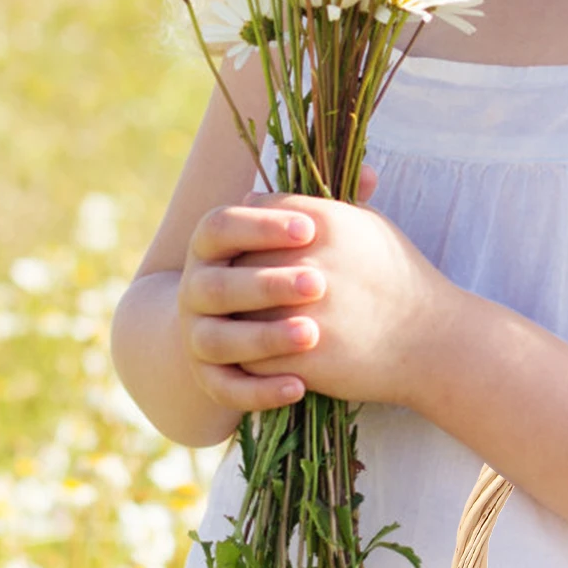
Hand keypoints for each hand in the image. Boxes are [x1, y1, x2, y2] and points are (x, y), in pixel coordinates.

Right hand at [177, 166, 383, 415]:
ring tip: (312, 335)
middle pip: (216, 285)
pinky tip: (300, 386)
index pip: (219, 226)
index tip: (310, 228)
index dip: (259, 226)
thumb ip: (329, 207)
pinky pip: (225, 389)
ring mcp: (197, 335)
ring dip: (263, 338)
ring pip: (217, 340)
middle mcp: (195, 289)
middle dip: (266, 285)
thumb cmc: (286, 268)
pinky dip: (258, 391)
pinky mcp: (209, 378)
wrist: (247, 325)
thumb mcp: (303, 238)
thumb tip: (371, 175)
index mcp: (211, 246)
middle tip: (319, 284)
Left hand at [229, 186, 455, 406]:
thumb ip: (310, 207)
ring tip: (259, 322)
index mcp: (322, 223)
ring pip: (236, 310)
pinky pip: (249, 355)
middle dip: (242, 277)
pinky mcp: (300, 357)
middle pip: (239, 262)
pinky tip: (271, 352)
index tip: (265, 250)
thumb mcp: (366, 224)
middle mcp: (307, 263)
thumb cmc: (398, 277)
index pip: (254, 213)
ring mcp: (300, 312)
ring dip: (242, 317)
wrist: (431, 341)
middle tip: (257, 291)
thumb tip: (252, 197)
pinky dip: (254, 356)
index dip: (252, 232)